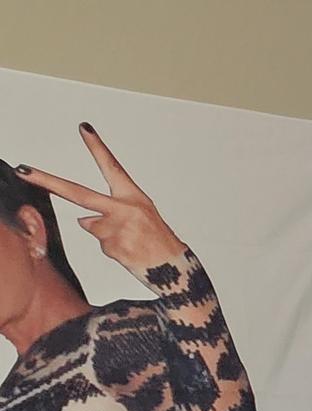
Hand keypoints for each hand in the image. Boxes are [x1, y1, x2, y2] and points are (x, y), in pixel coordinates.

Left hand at [16, 123, 186, 282]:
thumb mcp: (141, 218)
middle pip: (77, 192)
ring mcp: (116, 228)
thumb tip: (84, 220)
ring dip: (106, 235)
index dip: (97, 147)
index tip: (84, 129)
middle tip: (25, 171)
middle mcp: (124, 208)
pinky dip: (113, 250)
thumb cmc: (159, 242)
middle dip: (47, 181)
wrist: (175, 270)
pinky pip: (101, 245)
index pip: (111, 167)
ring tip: (130, 242)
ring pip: (91, 226)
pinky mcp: (112, 247)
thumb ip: (110, 213)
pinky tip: (130, 253)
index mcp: (133, 197)